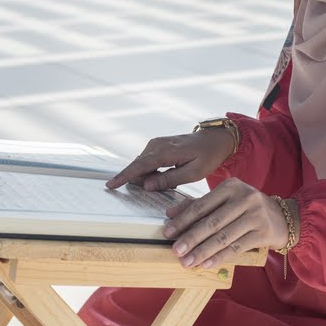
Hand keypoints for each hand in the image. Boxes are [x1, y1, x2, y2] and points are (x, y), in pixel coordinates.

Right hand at [105, 128, 235, 190]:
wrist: (215, 139)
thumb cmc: (208, 156)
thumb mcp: (193, 173)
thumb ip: (169, 179)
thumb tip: (146, 185)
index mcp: (167, 151)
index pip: (141, 166)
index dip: (125, 176)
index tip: (110, 185)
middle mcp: (158, 145)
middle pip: (138, 166)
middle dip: (139, 180)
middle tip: (162, 186)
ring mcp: (156, 143)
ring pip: (142, 164)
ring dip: (147, 176)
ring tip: (170, 179)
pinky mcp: (157, 145)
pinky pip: (147, 161)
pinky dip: (151, 171)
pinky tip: (166, 174)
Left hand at [161, 177, 297, 268]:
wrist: (282, 217)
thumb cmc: (247, 208)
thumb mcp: (226, 200)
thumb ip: (199, 205)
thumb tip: (170, 214)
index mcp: (231, 186)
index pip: (202, 205)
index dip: (183, 220)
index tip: (168, 232)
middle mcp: (245, 198)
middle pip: (212, 221)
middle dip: (191, 238)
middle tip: (176, 250)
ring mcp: (256, 215)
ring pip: (223, 236)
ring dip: (203, 251)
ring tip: (187, 262)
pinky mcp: (263, 232)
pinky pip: (237, 247)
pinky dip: (220, 257)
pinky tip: (206, 264)